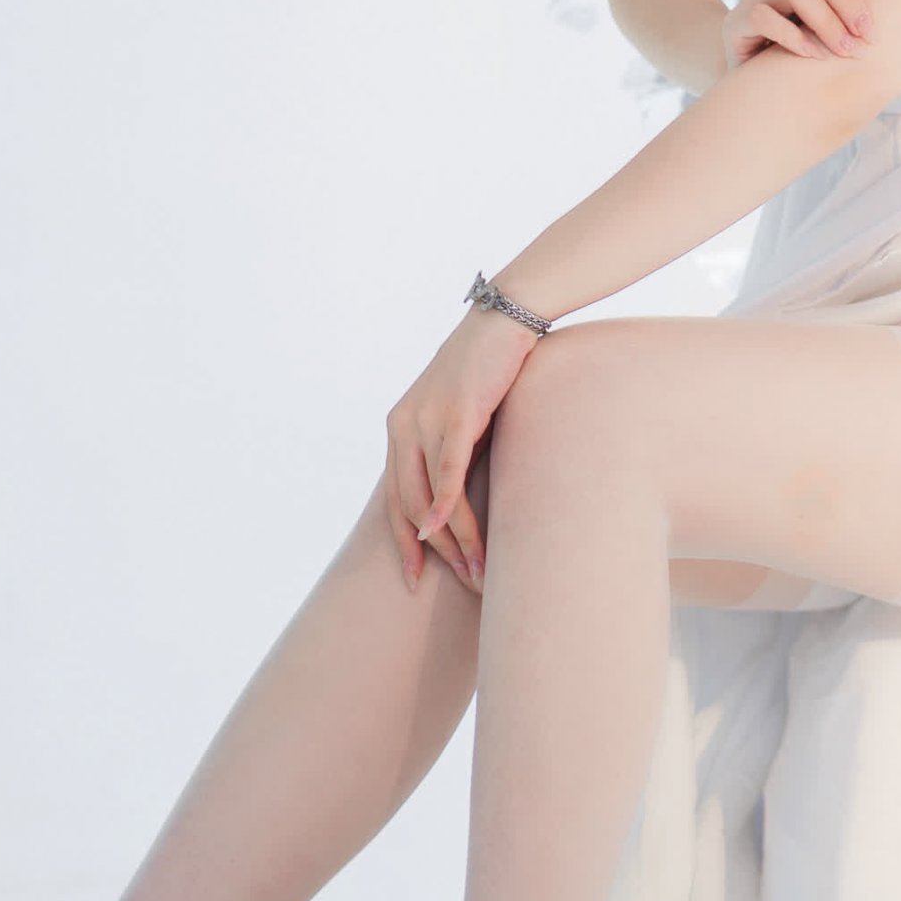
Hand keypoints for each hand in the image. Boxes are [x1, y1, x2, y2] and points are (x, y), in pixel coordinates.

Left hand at [382, 303, 541, 590]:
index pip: (394, 498)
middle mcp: (404, 424)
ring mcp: (428, 417)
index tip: (414, 580)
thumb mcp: (462, 414)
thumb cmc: (491, 368)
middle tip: (462, 582)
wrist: (506, 319)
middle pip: (408, 504)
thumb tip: (459, 496)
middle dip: (435, 551)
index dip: (403, 542)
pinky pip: (447, 465)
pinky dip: (445, 501)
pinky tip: (447, 529)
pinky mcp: (458, 410)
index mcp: (400, 427)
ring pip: (431, 493)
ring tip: (477, 569)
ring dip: (454, 538)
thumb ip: (451, 450)